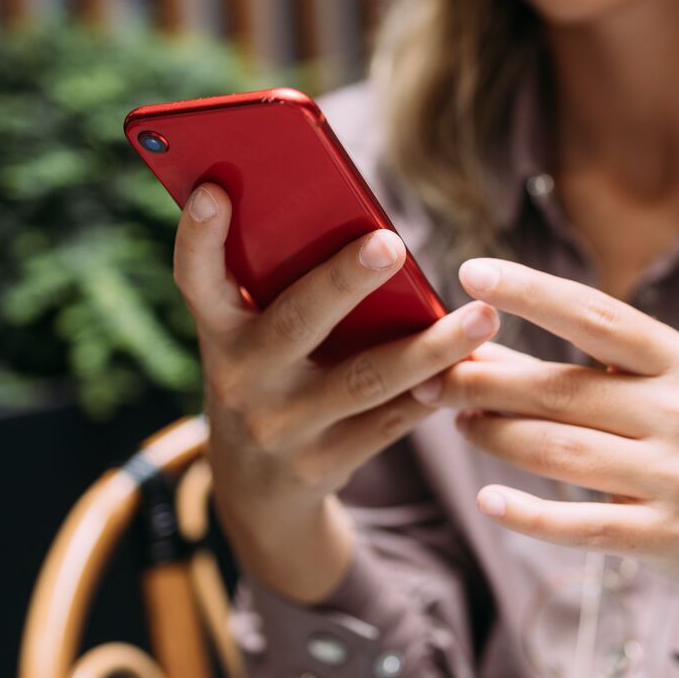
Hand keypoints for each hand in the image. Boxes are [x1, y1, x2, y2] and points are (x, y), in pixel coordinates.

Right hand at [172, 183, 499, 601]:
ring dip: (428, 348)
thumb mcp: (248, 336)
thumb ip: (279, 285)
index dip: (200, 236)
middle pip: (295, 322)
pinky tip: (475, 366)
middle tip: (392, 243)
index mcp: (218, 332)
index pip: (196, 279)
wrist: (255, 487)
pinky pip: (388, 422)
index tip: (215, 190)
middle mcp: (241, 380)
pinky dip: (432, 392)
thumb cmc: (266, 375)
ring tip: (482, 316)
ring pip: (363, 379)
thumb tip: (353, 217)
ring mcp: (281, 428)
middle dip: (342, 281)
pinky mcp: (323, 464)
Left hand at [414, 258, 678, 602]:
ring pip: (561, 453)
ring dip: (496, 438)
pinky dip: (527, 514)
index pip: (596, 315)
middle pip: (562, 390)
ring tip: (460, 423)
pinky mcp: (663, 534)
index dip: (530, 292)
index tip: (472, 273)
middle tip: (433, 376)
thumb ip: (567, 367)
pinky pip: (579, 524)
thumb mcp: (646, 390)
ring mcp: (675, 476)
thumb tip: (474, 342)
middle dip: (486, 382)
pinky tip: (488, 501)